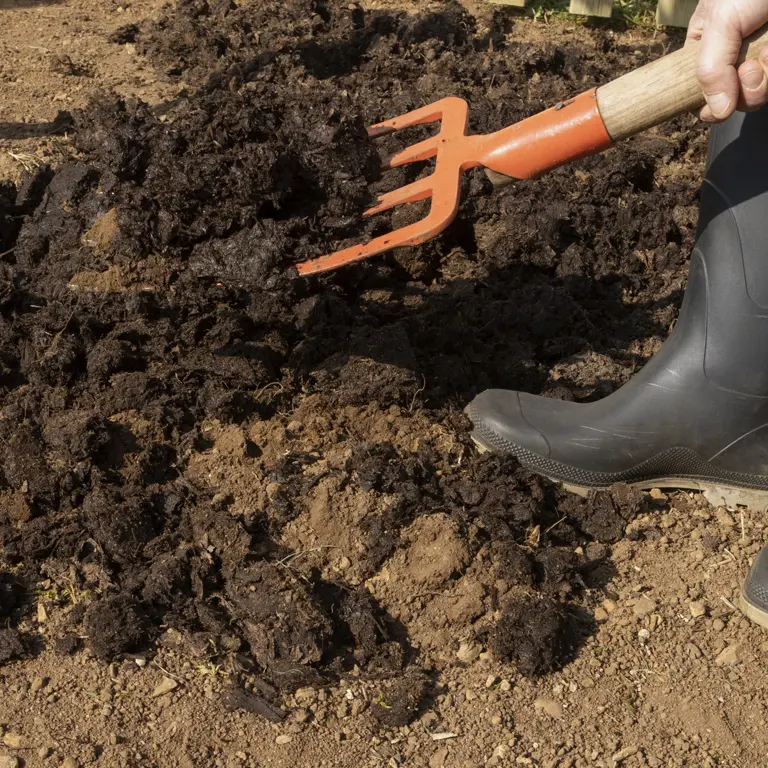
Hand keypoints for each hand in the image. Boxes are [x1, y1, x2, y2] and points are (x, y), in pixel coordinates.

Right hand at [687, 0, 767, 120]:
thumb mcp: (721, 21)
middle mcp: (734, 54)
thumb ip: (710, 68)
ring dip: (767, 78)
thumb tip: (717, 113)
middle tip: (752, 68)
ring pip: (760, 91)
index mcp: (706, 46)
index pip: (697, 92)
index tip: (718, 106)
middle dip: (746, 91)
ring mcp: (763, 56)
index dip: (707, 105)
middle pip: (734, 98)